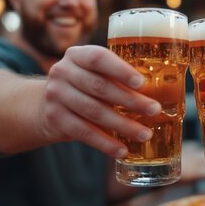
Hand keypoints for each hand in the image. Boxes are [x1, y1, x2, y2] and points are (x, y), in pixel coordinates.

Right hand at [40, 45, 160, 157]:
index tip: (142, 82)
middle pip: (100, 87)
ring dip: (123, 125)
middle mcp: (63, 71)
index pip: (99, 58)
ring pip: (94, 112)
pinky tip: (122, 150)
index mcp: (78, 55)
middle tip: (155, 110)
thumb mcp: (94, 73)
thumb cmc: (83, 86)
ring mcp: (56, 95)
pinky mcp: (55, 119)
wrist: (45, 104)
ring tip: (145, 134)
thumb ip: (116, 78)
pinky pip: (84, 133)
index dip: (121, 70)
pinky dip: (105, 143)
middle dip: (131, 101)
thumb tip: (159, 92)